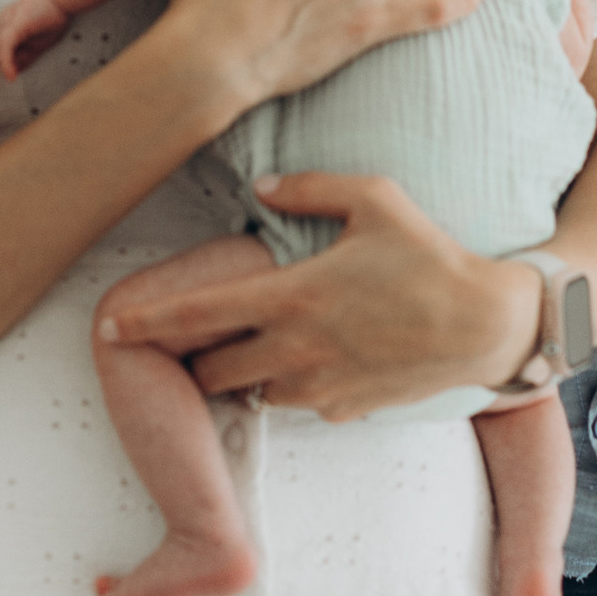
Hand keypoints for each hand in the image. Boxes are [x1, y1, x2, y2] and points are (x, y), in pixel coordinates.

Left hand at [99, 172, 538, 418]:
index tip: (109, 328)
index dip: (147, 323)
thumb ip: (309, 188)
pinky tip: (318, 355)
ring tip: (261, 342)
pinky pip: (299, 403)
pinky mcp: (345, 410)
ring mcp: (321, 387)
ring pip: (252, 392)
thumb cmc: (430, 255)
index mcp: (294, 295)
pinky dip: (294, 384)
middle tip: (199, 335)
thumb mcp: (374, 199)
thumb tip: (263, 185)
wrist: (487, 326)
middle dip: (197, 356)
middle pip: (212, 370)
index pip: (198, 316)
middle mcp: (298, 349)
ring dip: (245, 372)